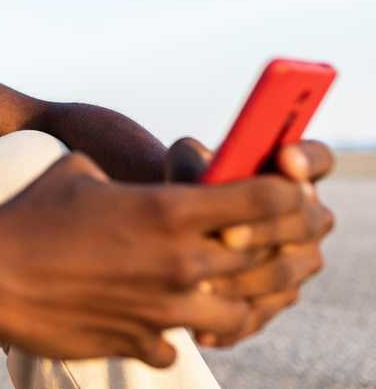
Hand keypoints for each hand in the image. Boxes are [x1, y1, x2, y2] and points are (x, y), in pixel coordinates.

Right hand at [0, 152, 310, 366]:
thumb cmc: (29, 213)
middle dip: (284, 249)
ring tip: (220, 290)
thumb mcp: (80, 173)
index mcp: (167, 210)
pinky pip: (177, 343)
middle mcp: (177, 262)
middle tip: (278, 245)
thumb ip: (122, 180)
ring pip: (238, 314)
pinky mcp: (138, 341)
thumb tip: (127, 184)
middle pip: (266, 261)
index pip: (264, 200)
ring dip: (236, 300)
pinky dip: (174, 331)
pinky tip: (155, 317)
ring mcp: (162, 309)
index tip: (288, 196)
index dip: (285, 195)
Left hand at [164, 137, 335, 347]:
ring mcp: (297, 261)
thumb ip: (197, 162)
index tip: (285, 158)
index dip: (309, 159)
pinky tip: (201, 327)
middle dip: (266, 229)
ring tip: (202, 282)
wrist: (166, 229)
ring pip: (285, 275)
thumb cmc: (180, 185)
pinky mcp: (275, 299)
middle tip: (226, 236)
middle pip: (306, 222)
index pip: (319, 159)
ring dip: (245, 279)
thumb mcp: (182, 164)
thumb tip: (206, 173)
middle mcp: (307, 218)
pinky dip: (232, 322)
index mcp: (290, 175)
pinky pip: (264, 313)